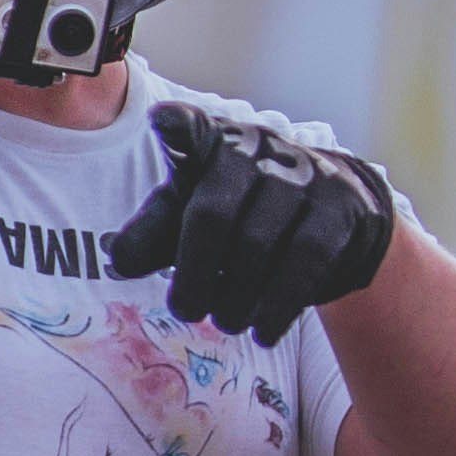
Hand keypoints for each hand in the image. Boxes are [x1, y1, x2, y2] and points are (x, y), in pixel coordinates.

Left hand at [109, 106, 396, 340]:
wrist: (335, 217)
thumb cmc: (243, 215)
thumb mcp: (191, 219)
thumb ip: (153, 236)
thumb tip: (116, 258)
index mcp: (211, 144)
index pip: (190, 130)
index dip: (177, 127)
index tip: (163, 122)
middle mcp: (256, 149)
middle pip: (213, 214)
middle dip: (194, 274)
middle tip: (187, 312)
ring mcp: (303, 174)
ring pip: (258, 243)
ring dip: (234, 298)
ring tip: (226, 324)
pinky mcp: (339, 207)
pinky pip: (304, 261)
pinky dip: (277, 306)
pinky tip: (262, 332)